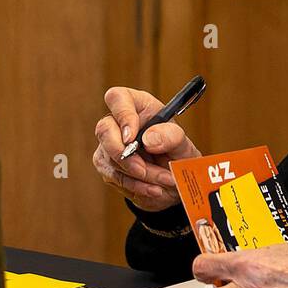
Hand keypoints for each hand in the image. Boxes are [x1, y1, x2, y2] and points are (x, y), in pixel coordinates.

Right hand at [92, 86, 202, 211]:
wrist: (174, 182)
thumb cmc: (178, 154)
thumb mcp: (183, 145)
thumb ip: (171, 137)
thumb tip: (148, 139)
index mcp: (139, 106)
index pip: (118, 98)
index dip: (122, 115)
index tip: (132, 137)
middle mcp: (119, 122)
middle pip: (104, 130)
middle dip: (125, 155)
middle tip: (144, 169)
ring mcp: (109, 144)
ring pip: (111, 158)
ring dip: (140, 174)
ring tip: (165, 181)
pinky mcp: (106, 164)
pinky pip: (115, 176)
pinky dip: (136, 185)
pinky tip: (155, 189)